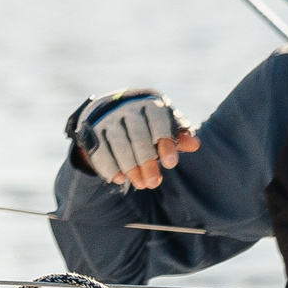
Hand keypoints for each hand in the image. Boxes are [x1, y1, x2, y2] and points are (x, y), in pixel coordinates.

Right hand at [67, 89, 198, 187]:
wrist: (113, 109)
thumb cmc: (149, 122)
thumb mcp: (166, 125)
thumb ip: (179, 135)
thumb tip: (195, 145)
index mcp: (149, 102)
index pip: (159, 121)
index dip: (166, 142)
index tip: (171, 164)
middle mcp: (127, 106)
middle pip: (138, 136)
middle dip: (146, 162)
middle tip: (153, 183)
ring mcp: (108, 117)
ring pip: (119, 144)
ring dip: (130, 168)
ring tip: (140, 184)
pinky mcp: (92, 129)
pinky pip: (99, 149)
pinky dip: (109, 166)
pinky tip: (119, 179)